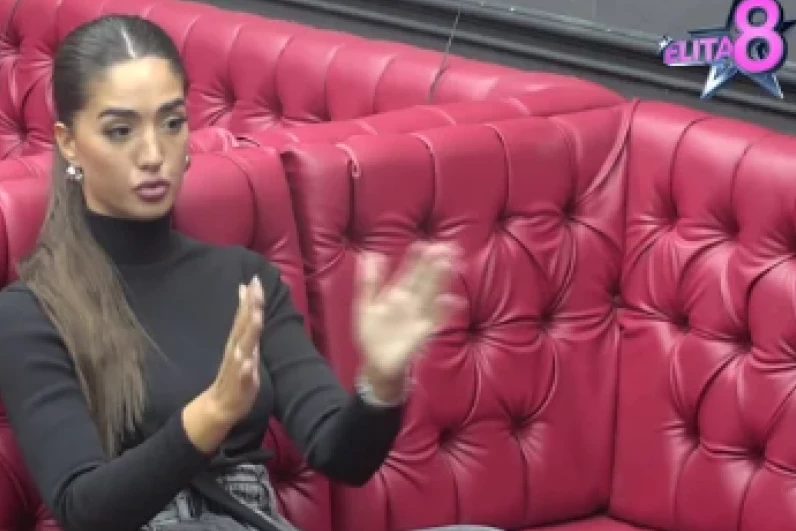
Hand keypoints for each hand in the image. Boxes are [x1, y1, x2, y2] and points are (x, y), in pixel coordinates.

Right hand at [205, 276, 264, 423]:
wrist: (219, 406)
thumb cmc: (235, 374)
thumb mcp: (244, 347)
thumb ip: (246, 326)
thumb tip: (249, 304)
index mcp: (238, 341)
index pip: (244, 316)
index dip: (250, 298)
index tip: (255, 279)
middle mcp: (236, 351)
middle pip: (243, 326)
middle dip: (250, 307)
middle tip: (255, 287)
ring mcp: (237, 368)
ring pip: (243, 348)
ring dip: (249, 333)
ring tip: (256, 316)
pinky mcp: (239, 386)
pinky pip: (242, 377)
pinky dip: (244, 369)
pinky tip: (248, 363)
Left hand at [355, 243, 460, 391]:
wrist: (376, 364)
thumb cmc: (372, 334)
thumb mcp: (365, 305)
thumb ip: (369, 281)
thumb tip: (370, 254)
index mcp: (397, 293)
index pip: (410, 271)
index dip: (417, 258)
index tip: (425, 244)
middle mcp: (412, 302)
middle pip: (426, 279)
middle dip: (436, 263)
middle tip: (447, 246)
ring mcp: (419, 316)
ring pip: (433, 293)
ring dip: (442, 280)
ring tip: (450, 263)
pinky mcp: (424, 333)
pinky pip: (436, 320)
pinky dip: (444, 311)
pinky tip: (452, 300)